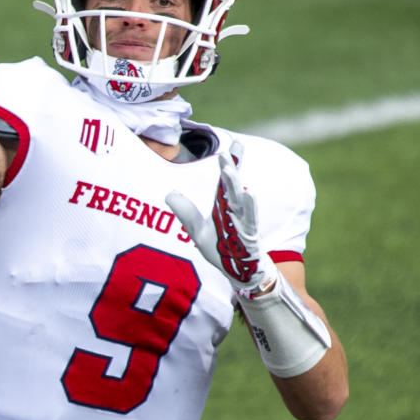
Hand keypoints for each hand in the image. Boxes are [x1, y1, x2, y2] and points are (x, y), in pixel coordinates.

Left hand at [166, 141, 279, 296]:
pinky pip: (249, 220)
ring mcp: (242, 222)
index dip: (227, 164)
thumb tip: (169, 194)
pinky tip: (249, 194)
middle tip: (228, 151)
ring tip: (229, 168)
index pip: (224, 182)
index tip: (231, 146)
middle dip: (230, 168)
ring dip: (234, 184)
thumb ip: (186, 213)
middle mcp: (234, 211)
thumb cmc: (221, 250)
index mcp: (223, 207)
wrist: (238, 273)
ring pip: (238, 200)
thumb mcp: (197, 231)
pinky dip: (249, 207)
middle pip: (231, 186)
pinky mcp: (248, 236)